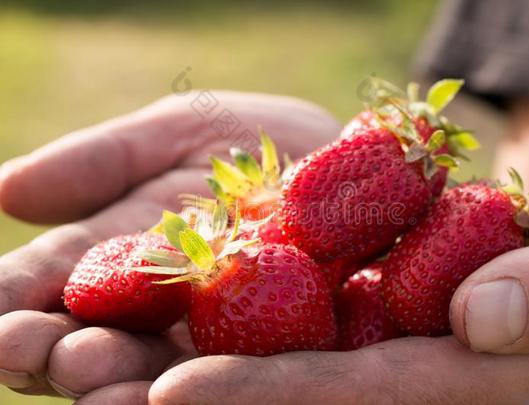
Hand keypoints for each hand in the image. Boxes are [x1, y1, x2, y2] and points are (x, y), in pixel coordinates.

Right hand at [0, 90, 340, 398]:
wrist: (350, 162)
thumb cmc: (258, 146)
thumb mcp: (181, 133)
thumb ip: (107, 160)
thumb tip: (8, 189)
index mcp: (128, 256)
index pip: (62, 282)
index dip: (18, 299)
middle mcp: (165, 308)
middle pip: (103, 339)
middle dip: (63, 349)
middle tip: (32, 350)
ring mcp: (222, 337)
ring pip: (161, 370)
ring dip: (120, 380)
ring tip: (89, 374)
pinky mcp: (280, 351)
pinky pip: (242, 375)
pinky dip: (206, 388)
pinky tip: (170, 393)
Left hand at [97, 169, 528, 404]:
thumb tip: (481, 320)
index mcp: (468, 388)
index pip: (355, 400)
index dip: (268, 401)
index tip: (169, 397)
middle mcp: (418, 375)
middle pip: (300, 389)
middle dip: (202, 388)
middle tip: (97, 374)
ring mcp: (397, 337)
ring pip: (290, 344)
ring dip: (203, 340)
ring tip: (109, 336)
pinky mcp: (386, 297)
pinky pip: (310, 298)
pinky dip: (252, 290)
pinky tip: (193, 274)